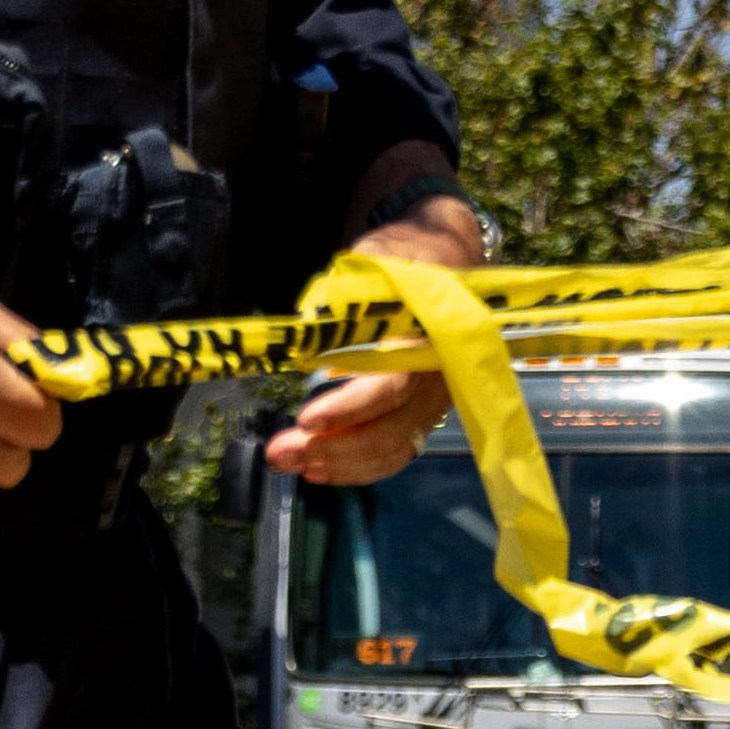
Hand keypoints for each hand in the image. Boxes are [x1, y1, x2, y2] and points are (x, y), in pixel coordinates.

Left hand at [264, 145, 486, 485]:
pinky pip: (393, 454)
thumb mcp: (375, 261)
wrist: (448, 265)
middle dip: (332, 447)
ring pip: (390, 450)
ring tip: (291, 463)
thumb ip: (346, 294)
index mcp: (428, 338)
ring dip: (338, 465)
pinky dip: (356, 469)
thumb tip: (308, 325)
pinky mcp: (422, 417)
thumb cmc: (406, 259)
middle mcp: (436, 380)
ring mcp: (432, 404)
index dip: (349, 408)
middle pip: (389, 430)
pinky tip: (319, 469)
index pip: (391, 386)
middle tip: (281, 452)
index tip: (306, 419)